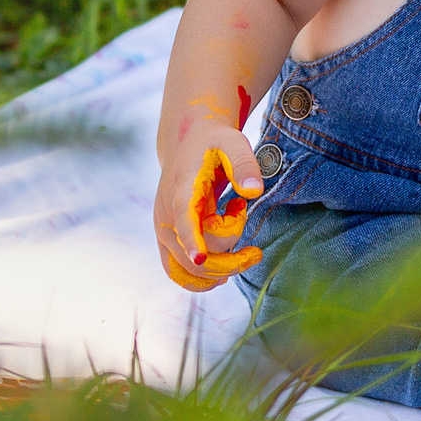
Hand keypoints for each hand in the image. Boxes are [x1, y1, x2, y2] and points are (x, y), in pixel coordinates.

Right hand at [154, 121, 263, 290]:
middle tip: (256, 252)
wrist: (188, 144)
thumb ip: (244, 163)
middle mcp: (166, 217)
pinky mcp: (167, 241)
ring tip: (247, 255)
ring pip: (186, 271)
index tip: (201, 258)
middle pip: (192, 255)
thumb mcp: (233, 142)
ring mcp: (164, 232)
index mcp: (181, 192)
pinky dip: (204, 278)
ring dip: (220, 272)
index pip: (183, 219)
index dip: (191, 239)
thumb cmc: (214, 143)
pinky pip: (177, 273)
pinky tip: (228, 263)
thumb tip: (255, 190)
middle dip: (229, 260)